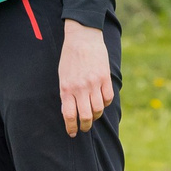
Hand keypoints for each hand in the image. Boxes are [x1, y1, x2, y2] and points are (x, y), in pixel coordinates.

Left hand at [59, 19, 114, 136]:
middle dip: (85, 126)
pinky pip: (108, 98)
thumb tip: (68, 113)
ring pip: (98, 109)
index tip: (73, 133)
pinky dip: (105, 103)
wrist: (82, 37)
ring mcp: (94, 83)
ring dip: (96, 116)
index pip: (69, 115)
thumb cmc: (70, 58)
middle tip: (84, 128)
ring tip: (93, 116)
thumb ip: (66, 94)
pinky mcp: (105, 78)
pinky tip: (101, 102)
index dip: (71, 128)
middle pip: (85, 116)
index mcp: (66, 88)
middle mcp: (80, 88)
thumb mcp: (62, 76)